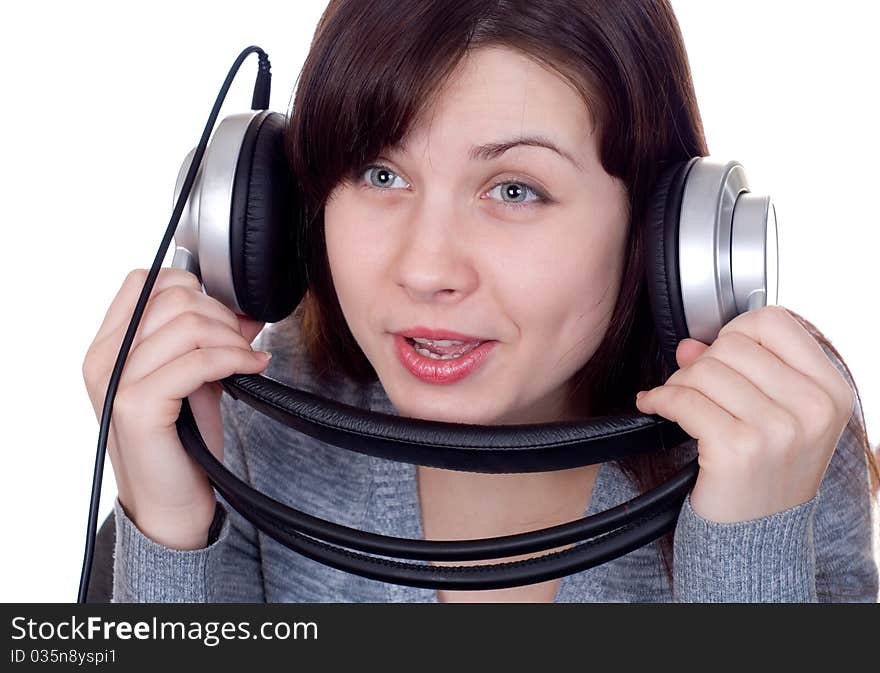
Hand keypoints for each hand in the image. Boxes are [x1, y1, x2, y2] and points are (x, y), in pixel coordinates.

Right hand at [82, 268, 267, 548]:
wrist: (171, 503)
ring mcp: (115, 381)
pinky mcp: (136, 405)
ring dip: (231, 337)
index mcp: (108, 346)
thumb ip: (209, 340)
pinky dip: (235, 358)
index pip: (145, 280)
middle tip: (242, 343)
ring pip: (186, 324)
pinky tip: (252, 369)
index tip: (221, 316)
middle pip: (172, 296)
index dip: (193, 287)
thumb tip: (247, 309)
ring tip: (248, 359)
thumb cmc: (181, 442)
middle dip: (221, 314)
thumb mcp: (195, 378)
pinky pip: (196, 361)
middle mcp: (103, 358)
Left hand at [634, 305, 854, 522]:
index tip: (722, 352)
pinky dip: (658, 399)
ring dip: (678, 382)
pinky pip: (682, 399)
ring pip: (703, 370)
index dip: (737, 330)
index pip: (775, 321)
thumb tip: (691, 344)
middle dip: (702, 362)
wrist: (758, 538)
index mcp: (830, 392)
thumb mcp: (775, 418)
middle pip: (732, 344)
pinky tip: (655, 406)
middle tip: (695, 388)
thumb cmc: (767, 474)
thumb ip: (738, 371)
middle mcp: (812, 409)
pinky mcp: (737, 449)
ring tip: (679, 403)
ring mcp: (777, 430)